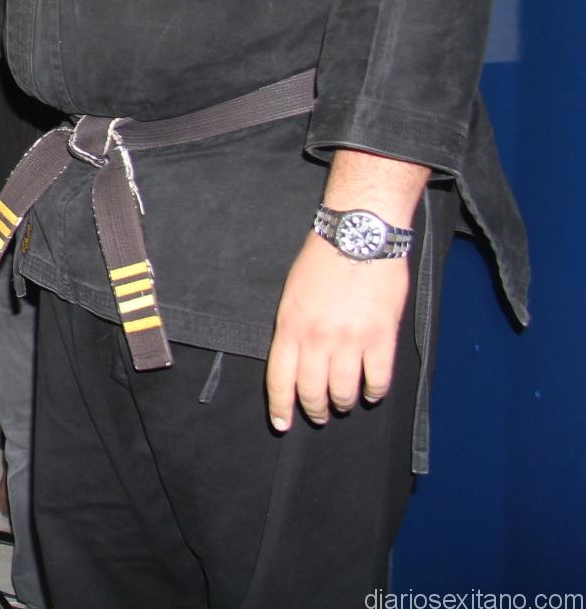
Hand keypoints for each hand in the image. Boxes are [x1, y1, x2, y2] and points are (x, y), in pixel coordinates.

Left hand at [264, 234, 410, 430]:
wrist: (359, 236)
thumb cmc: (322, 260)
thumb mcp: (292, 294)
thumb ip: (293, 328)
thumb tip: (297, 359)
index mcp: (289, 326)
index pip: (279, 379)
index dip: (281, 407)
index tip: (284, 424)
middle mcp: (317, 339)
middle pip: (311, 391)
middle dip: (314, 409)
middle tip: (319, 414)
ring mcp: (350, 340)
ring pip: (343, 392)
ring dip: (343, 403)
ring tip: (344, 403)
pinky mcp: (382, 338)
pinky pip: (378, 380)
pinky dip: (374, 392)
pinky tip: (371, 391)